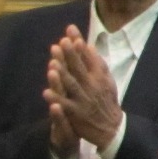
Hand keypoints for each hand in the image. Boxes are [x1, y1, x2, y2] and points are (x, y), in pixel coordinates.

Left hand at [45, 28, 123, 150]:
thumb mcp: (107, 80)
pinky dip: (56, 98)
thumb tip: (89, 46)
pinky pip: (65, 104)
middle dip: (70, 55)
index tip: (71, 30)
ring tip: (53, 63)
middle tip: (61, 42)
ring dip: (62, 74)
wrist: (111, 127)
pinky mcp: (76, 112)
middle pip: (79, 68)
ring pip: (71, 85)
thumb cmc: (106, 101)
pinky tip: (46, 92)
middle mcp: (91, 86)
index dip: (79, 44)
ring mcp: (83, 99)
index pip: (88, 57)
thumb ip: (97, 64)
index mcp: (98, 77)